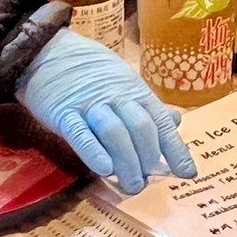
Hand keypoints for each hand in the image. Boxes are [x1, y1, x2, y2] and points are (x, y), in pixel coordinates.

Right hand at [15, 29, 197, 192]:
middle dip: (148, 159)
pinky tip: (104, 170)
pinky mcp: (64, 112)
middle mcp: (117, 97)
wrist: (48, 51)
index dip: (175, 149)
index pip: (160, 122)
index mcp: (135, 91)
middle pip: (141, 128)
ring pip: (115, 132)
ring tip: (131, 185)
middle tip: (146, 183)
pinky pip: (81, 133)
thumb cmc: (90, 72)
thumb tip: (177, 121)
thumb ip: (148, 106)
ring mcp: (90, 104)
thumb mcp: (124, 82)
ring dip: (127, 162)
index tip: (188, 173)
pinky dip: (94, 152)